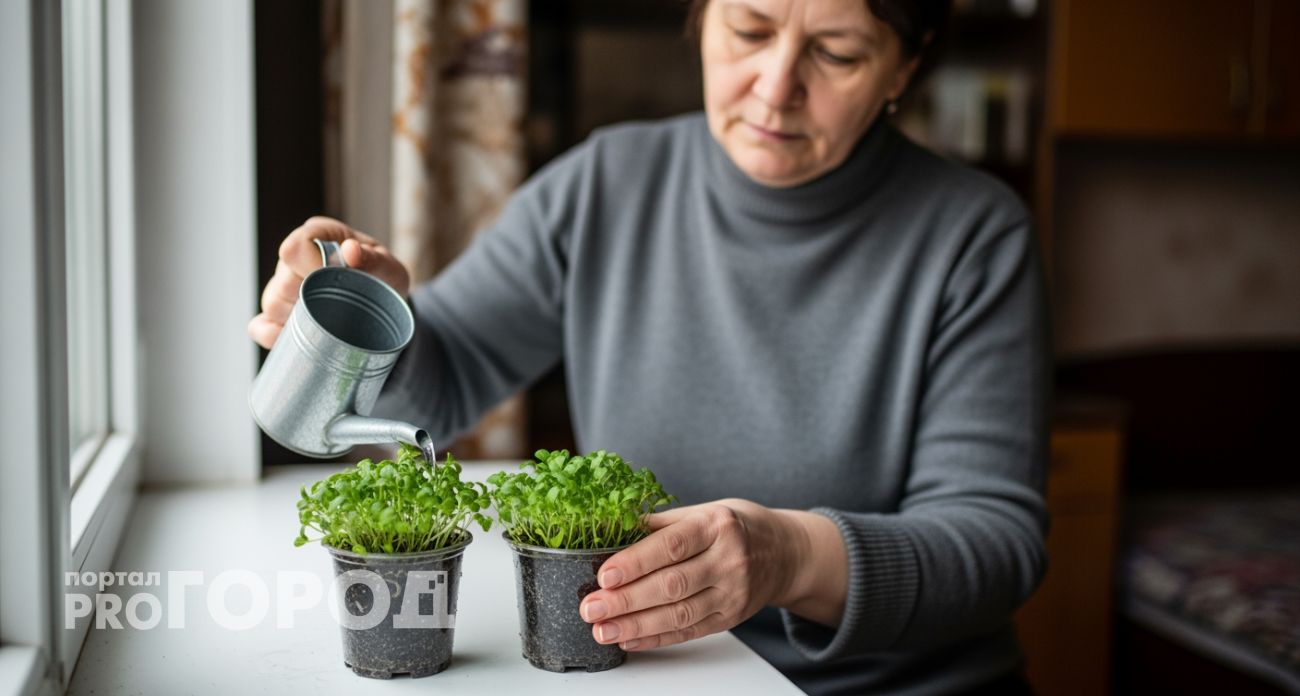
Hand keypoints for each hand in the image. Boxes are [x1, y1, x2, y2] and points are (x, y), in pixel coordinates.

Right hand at [247, 216, 410, 348]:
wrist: (385, 304)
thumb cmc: (384, 279)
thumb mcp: (388, 268)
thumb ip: (373, 258)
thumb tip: (350, 250)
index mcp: (318, 236)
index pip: (294, 248)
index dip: (311, 268)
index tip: (338, 283)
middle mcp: (294, 259)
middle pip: (283, 281)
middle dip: (312, 299)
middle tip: (342, 309)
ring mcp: (282, 286)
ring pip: (272, 304)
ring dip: (299, 320)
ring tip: (330, 324)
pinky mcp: (277, 313)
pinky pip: (260, 326)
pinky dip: (274, 336)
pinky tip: (296, 341)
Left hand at [578, 498, 807, 651]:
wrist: (785, 552)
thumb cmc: (735, 526)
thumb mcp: (703, 511)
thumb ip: (661, 524)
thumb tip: (611, 530)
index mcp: (717, 525)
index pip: (672, 545)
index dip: (636, 562)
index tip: (604, 575)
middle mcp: (729, 560)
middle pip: (672, 584)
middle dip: (627, 599)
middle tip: (591, 607)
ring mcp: (733, 593)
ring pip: (679, 614)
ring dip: (636, 625)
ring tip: (602, 629)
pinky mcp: (731, 618)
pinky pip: (689, 632)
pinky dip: (656, 638)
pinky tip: (630, 639)